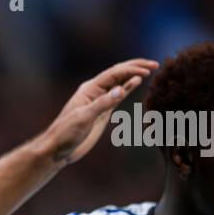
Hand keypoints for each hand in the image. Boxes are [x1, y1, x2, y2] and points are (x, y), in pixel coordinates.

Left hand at [42, 59, 158, 165]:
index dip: (131, 70)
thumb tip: (121, 90)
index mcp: (89, 89)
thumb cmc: (66, 133)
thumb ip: (103, 104)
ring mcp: (99, 101)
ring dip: (134, 76)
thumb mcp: (84, 118)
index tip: (148, 71)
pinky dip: (128, 89)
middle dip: (136, 67)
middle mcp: (95, 92)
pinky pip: (118, 96)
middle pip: (118, 74)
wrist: (57, 150)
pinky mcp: (102, 112)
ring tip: (150, 70)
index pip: (114, 74)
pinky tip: (137, 83)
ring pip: (119, 83)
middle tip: (155, 64)